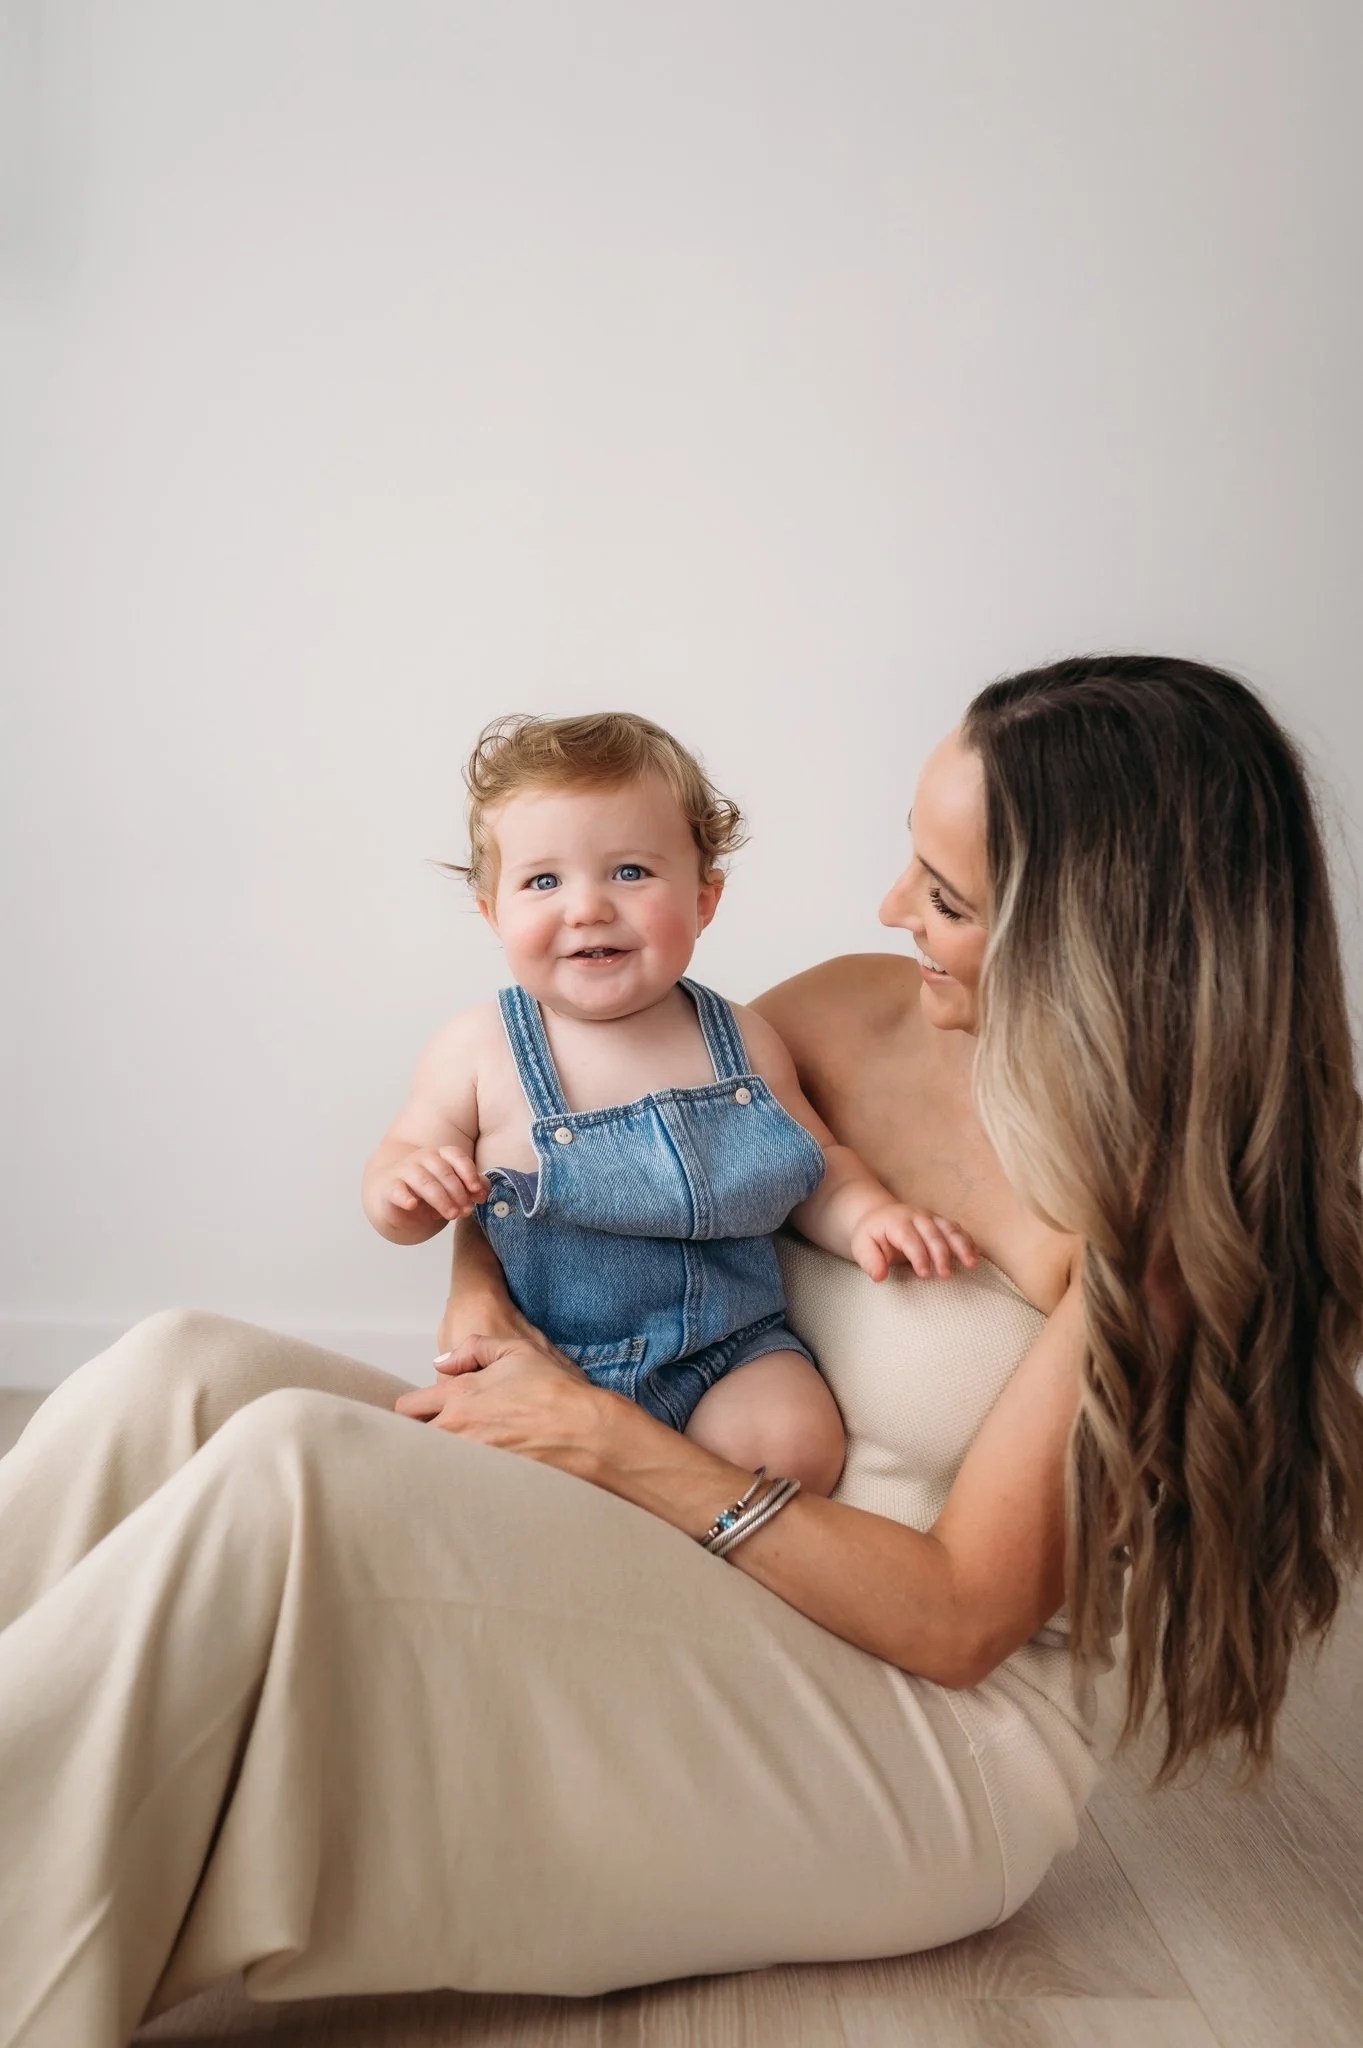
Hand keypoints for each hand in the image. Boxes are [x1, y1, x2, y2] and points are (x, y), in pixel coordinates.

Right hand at [383, 1147, 488, 1225]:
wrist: (391, 1196)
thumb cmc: (427, 1192)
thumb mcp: (452, 1189)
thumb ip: (471, 1187)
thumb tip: (484, 1192)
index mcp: (440, 1156)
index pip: (455, 1155)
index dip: (468, 1172)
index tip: (476, 1191)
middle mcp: (422, 1159)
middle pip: (443, 1171)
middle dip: (458, 1192)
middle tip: (466, 1211)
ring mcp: (404, 1171)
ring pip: (424, 1181)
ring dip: (441, 1199)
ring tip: (452, 1214)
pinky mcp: (389, 1188)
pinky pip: (396, 1190)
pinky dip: (404, 1197)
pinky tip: (412, 1205)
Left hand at [394, 1333, 603, 1477]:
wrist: (584, 1431)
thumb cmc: (554, 1390)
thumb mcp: (515, 1350)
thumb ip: (472, 1349)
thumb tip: (442, 1362)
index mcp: (459, 1397)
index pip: (407, 1408)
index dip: (414, 1407)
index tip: (425, 1410)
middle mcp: (457, 1431)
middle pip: (412, 1440)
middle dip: (420, 1434)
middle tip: (440, 1431)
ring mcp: (469, 1460)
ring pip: (433, 1461)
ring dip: (440, 1456)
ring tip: (461, 1451)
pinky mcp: (484, 1483)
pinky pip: (459, 1479)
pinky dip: (463, 1474)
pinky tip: (480, 1468)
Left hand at [850, 1202, 978, 1282]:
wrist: (878, 1216)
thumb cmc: (871, 1235)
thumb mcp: (862, 1246)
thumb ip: (870, 1261)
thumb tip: (879, 1276)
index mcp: (897, 1222)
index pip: (910, 1239)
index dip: (919, 1256)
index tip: (925, 1274)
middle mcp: (917, 1216)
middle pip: (933, 1234)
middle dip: (941, 1255)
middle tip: (946, 1276)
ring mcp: (932, 1218)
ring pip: (950, 1230)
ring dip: (962, 1246)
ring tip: (972, 1264)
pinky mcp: (941, 1223)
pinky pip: (958, 1230)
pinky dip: (968, 1242)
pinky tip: (976, 1256)